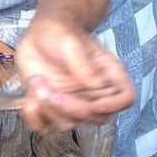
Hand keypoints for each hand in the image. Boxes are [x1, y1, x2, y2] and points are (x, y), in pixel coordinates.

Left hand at [13, 14, 135, 132]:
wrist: (38, 34)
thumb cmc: (60, 33)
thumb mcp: (70, 41)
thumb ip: (82, 63)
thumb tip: (96, 83)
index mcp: (107, 74)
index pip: (125, 97)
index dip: (114, 105)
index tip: (96, 104)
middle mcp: (93, 92)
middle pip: (98, 116)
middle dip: (75, 109)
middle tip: (54, 93)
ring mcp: (73, 101)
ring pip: (70, 123)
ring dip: (51, 110)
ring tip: (38, 84)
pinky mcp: (52, 106)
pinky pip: (46, 124)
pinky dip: (36, 117)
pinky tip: (30, 100)